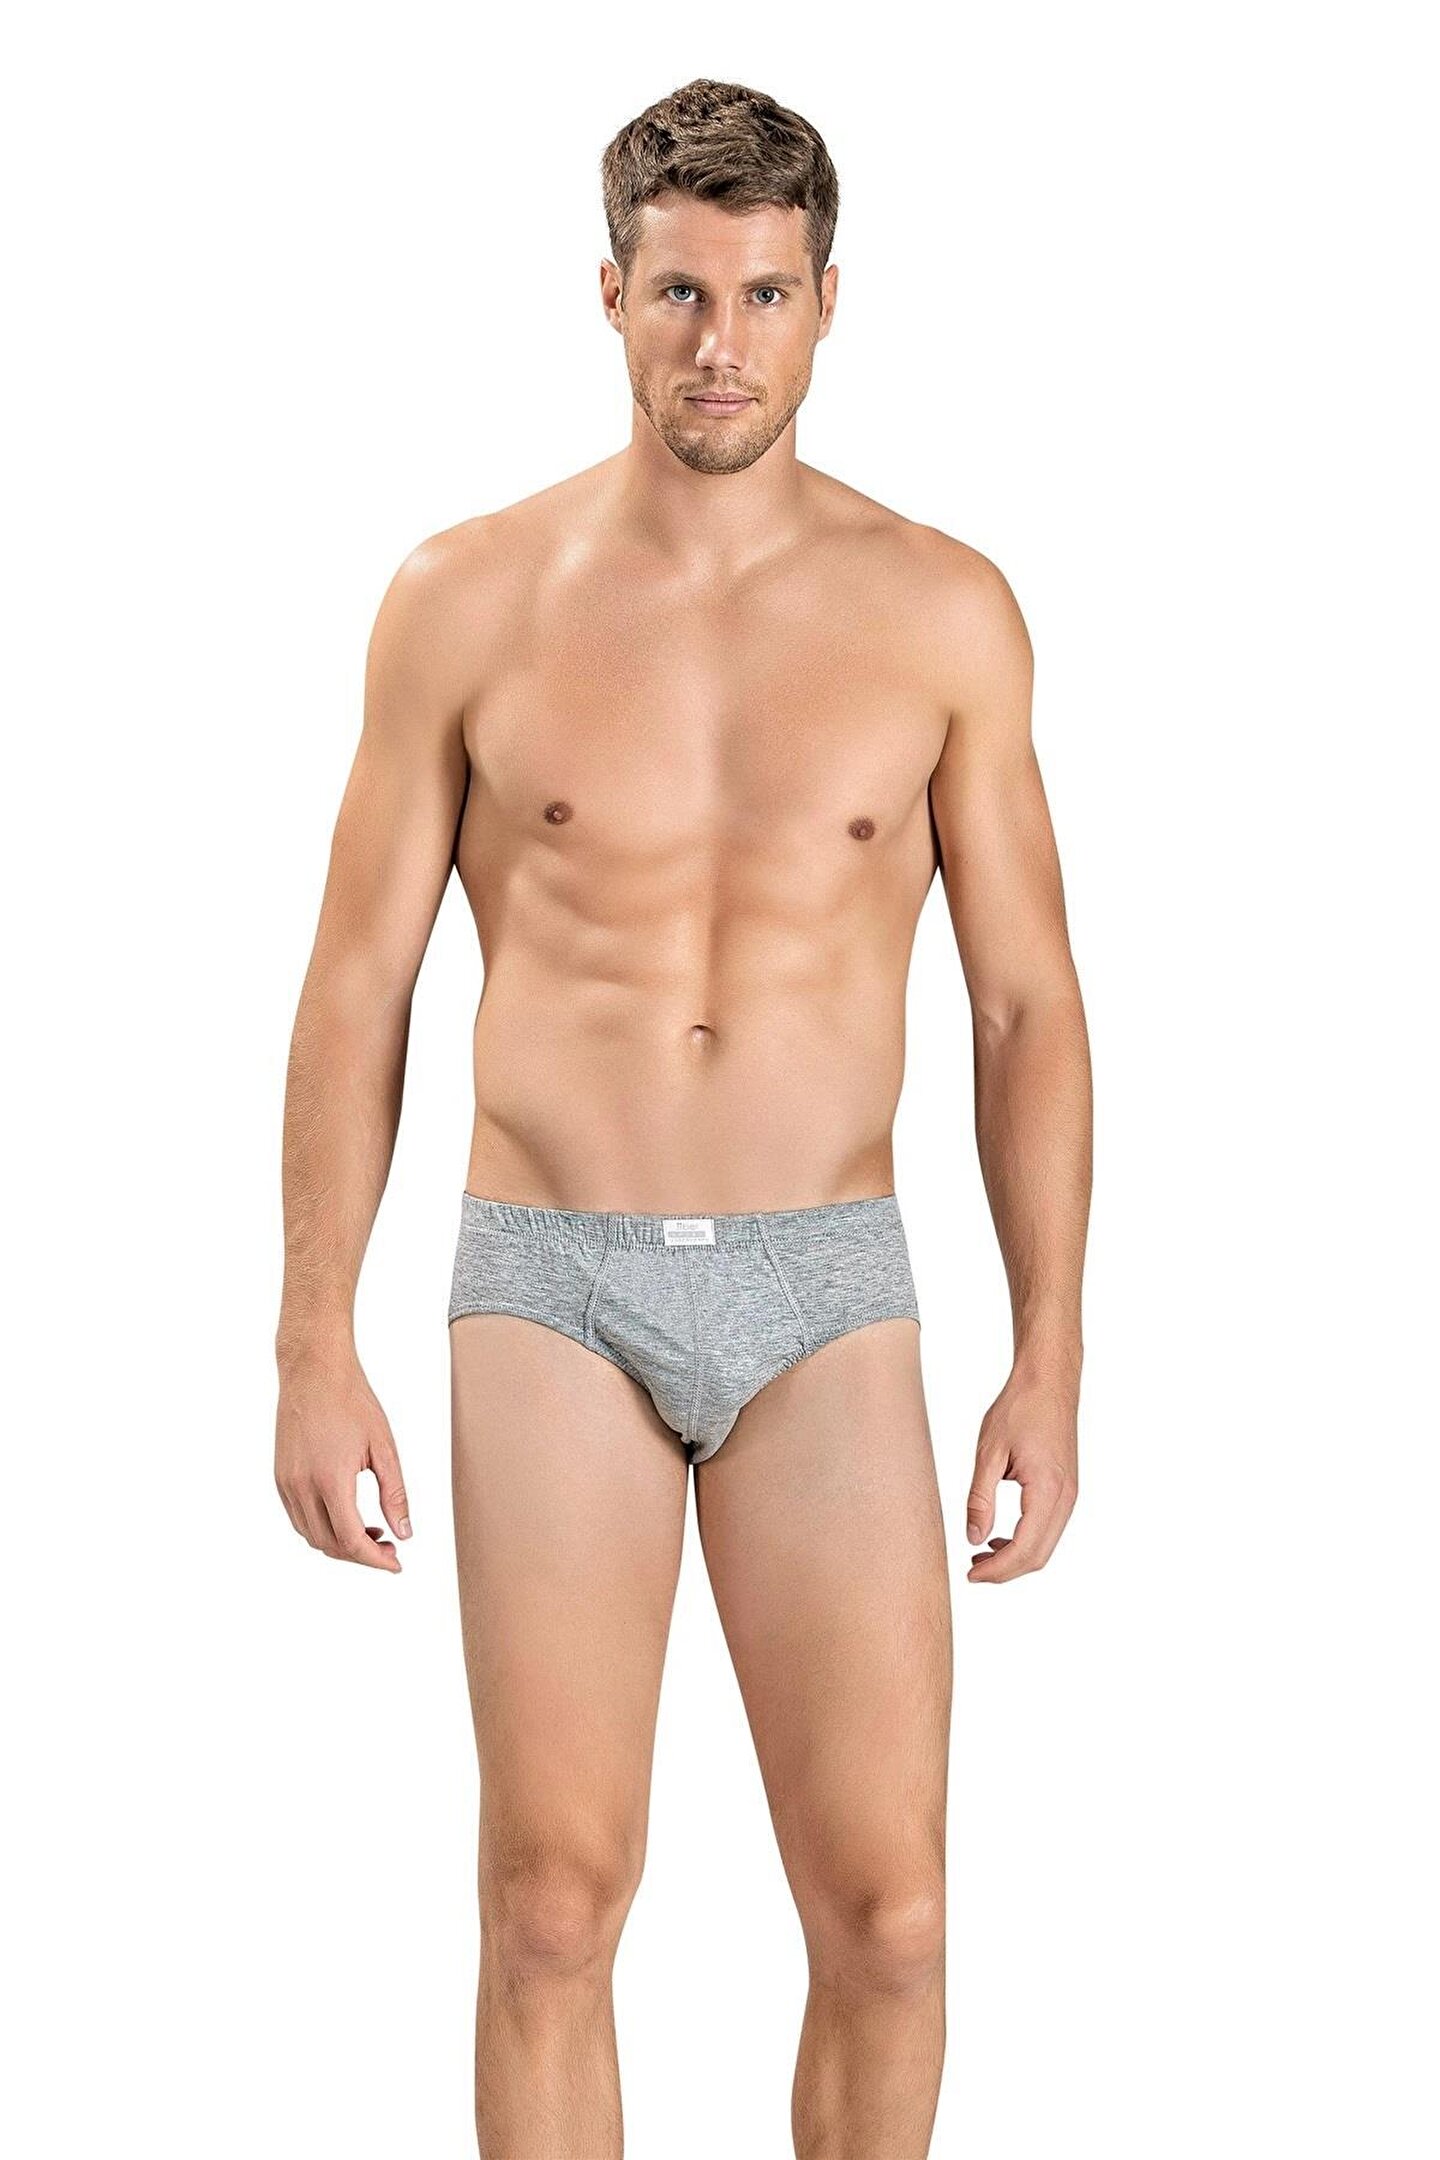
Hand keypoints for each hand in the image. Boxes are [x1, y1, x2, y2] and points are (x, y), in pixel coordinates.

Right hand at [275, 1344, 411, 1571]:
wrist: (314, 1371)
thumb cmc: (353, 1402)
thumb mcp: (384, 1448)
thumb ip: (395, 1494)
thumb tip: (404, 1532)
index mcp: (330, 1479)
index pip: (351, 1540)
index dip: (375, 1559)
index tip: (396, 1563)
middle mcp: (302, 1486)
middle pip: (329, 1545)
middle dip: (361, 1555)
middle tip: (390, 1546)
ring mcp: (286, 1483)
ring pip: (311, 1536)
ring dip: (340, 1544)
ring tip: (372, 1533)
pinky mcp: (280, 1477)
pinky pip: (299, 1518)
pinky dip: (321, 1529)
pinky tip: (345, 1517)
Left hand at [965, 1366, 1077, 1582]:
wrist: (1049, 1382)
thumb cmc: (1020, 1408)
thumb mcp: (989, 1452)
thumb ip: (980, 1498)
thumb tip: (973, 1538)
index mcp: (1047, 1490)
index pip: (1024, 1548)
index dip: (997, 1570)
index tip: (971, 1575)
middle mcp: (1065, 1498)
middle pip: (1038, 1556)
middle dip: (1005, 1571)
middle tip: (972, 1570)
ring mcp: (1070, 1495)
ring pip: (1045, 1546)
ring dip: (1016, 1558)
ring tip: (980, 1555)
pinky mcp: (1066, 1489)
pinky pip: (1049, 1528)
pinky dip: (1026, 1541)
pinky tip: (999, 1536)